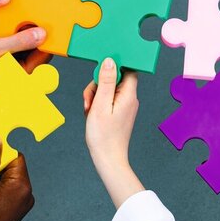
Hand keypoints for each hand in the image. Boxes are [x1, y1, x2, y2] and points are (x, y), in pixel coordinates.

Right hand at [0, 26, 49, 89]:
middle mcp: (17, 77)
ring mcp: (10, 71)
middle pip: (35, 53)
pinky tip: (9, 29)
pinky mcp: (3, 65)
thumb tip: (41, 35)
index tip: (46, 24)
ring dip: (24, 37)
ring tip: (21, 22)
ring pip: (25, 51)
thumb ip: (20, 42)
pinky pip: (15, 50)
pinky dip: (14, 39)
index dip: (45, 39)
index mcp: (19, 77)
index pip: (43, 57)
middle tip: (34, 20)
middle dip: (35, 37)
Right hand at [82, 58, 145, 208]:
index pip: (128, 69)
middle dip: (98, 85)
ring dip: (95, 95)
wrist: (108, 159)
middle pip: (114, 79)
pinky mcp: (119, 112)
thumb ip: (105, 81)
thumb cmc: (104, 136)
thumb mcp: (101, 105)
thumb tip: (110, 61)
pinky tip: (92, 114)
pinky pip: (108, 100)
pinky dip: (98, 104)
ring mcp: (125, 106)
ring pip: (108, 89)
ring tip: (89, 110)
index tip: (101, 69)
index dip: (115, 65)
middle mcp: (130, 98)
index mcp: (129, 95)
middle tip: (90, 100)